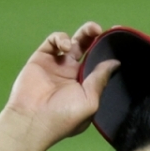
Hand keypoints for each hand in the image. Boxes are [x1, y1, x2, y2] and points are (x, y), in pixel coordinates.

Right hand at [5, 22, 119, 145]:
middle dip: (95, 37)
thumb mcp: (90, 101)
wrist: (32, 120)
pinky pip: (53, 41)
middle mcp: (71, 75)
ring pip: (72, 42)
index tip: (116, 40)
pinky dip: (61, 38)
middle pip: (87, 49)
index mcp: (85, 87)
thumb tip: (115, 63)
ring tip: (92, 31)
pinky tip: (66, 46)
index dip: (107, 52)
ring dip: (83, 33)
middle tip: (102, 30)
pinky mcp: (41, 59)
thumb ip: (100, 79)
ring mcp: (56, 66)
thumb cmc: (63, 118)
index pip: (99, 64)